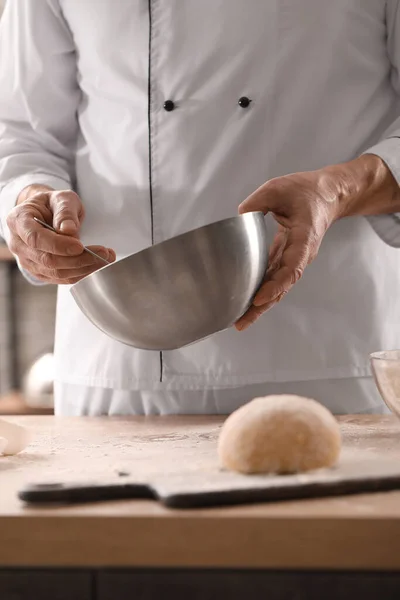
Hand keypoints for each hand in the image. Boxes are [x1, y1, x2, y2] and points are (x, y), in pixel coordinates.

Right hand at [6, 185, 115, 283]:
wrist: (46, 214)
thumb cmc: (52, 205)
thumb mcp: (61, 198)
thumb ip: (65, 212)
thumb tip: (69, 231)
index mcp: (18, 221)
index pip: (36, 239)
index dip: (58, 245)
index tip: (80, 246)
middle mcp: (19, 244)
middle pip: (48, 260)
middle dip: (78, 259)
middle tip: (103, 252)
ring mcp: (28, 261)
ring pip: (56, 273)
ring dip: (84, 268)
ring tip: (106, 257)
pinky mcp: (41, 272)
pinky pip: (62, 278)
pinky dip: (82, 273)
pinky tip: (96, 264)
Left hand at [235, 166, 344, 329]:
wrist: (327, 195)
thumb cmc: (307, 191)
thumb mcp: (279, 188)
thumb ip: (258, 201)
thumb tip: (239, 215)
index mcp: (304, 239)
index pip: (292, 268)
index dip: (276, 285)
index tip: (260, 297)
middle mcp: (301, 254)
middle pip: (282, 286)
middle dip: (262, 306)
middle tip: (241, 322)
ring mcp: (294, 258)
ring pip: (277, 286)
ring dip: (260, 304)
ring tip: (239, 320)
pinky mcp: (286, 257)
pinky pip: (273, 278)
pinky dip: (261, 290)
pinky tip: (245, 300)